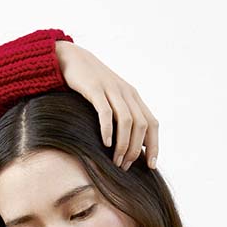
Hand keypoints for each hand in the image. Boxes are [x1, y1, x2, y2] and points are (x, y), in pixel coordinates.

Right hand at [55, 40, 158, 170]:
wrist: (72, 59)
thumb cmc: (91, 86)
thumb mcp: (113, 100)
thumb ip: (124, 117)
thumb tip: (136, 146)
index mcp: (134, 98)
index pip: (152, 124)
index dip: (154, 146)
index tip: (151, 166)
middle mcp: (127, 93)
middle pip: (141, 126)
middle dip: (135, 150)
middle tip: (124, 167)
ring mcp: (111, 89)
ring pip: (126, 121)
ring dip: (123, 145)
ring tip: (116, 161)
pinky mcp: (95, 88)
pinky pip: (106, 112)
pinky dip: (108, 129)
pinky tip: (105, 143)